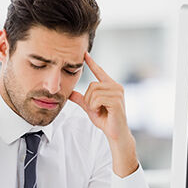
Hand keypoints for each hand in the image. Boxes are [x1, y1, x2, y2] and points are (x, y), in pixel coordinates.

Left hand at [69, 53, 138, 176]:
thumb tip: (70, 93)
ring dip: (92, 104)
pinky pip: (97, 99)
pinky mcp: (116, 101)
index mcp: (111, 86)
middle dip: (89, 99)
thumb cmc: (106, 120)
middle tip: (96, 109)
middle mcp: (116, 86)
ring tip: (100, 110)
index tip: (84, 54)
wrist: (115, 133)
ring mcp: (118, 93)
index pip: (100, 72)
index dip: (92, 63)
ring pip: (93, 92)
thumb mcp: (90, 108)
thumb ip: (81, 99)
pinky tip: (103, 112)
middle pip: (92, 85)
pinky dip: (95, 107)